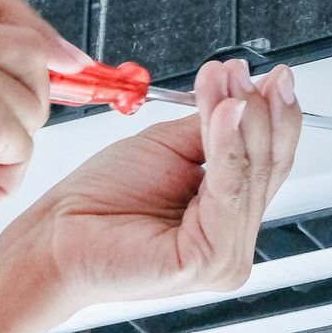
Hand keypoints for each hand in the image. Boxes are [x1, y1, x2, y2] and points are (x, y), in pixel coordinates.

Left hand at [12, 59, 302, 310]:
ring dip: (243, 119)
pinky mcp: (210, 261)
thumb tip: (244, 95)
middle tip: (246, 72)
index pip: (269, 162)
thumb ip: (212, 131)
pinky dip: (228, 145)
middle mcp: (234, 242)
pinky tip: (225, 112)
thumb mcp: (168, 148)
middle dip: (260, 110)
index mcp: (227, 217)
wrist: (55, 237)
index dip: (276, 116)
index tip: (273, 76)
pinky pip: (229, 192)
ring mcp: (226, 257)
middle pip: (269, 166)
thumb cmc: (98, 202)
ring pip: (252, 174)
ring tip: (230, 81)